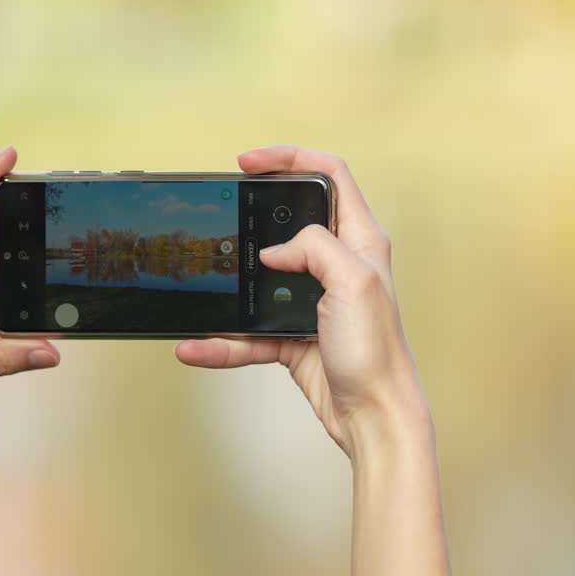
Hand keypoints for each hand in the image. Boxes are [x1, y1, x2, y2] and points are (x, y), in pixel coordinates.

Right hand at [175, 146, 428, 458]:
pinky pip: (249, 332)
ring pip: (262, 280)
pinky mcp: (294, 336)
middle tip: (224, 210)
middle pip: (290, 222)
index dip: (291, 159)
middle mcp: (338, 266)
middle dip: (254, 216)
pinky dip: (223, 341)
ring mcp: (313, 301)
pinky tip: (197, 345)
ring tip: (203, 278)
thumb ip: (314, 247)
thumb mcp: (353, 281)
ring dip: (232, 285)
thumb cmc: (377, 352)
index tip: (250, 162)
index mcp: (360, 242)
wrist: (374, 416)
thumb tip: (276, 250)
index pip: (330, 177)